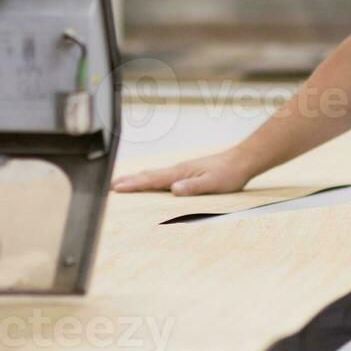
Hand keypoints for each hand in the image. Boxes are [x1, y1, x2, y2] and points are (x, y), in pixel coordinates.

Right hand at [111, 149, 256, 195]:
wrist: (241, 161)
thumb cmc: (229, 173)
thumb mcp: (213, 183)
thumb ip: (193, 187)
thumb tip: (173, 189)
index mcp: (180, 173)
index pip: (152, 180)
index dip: (133, 184)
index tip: (116, 187)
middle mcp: (178, 170)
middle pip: (148, 176)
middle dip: (128, 181)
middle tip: (109, 186)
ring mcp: (182, 170)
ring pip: (154, 175)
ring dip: (137, 180)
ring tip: (122, 183)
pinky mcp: (187, 173)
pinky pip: (162, 177)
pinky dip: (149, 180)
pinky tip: (150, 183)